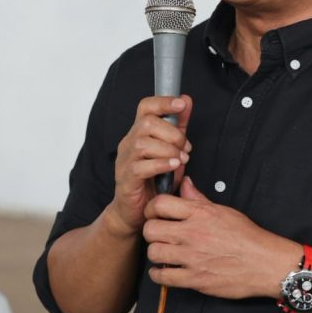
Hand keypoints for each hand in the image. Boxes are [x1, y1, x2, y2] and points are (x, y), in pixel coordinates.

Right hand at [111, 95, 192, 233]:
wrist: (136, 211)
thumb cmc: (154, 181)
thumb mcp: (172, 149)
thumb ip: (179, 126)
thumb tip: (186, 100)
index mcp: (139, 133)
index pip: (145, 107)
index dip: (163, 101)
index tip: (181, 104)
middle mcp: (129, 143)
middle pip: (146, 123)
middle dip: (172, 133)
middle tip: (185, 148)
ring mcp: (125, 161)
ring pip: (143, 143)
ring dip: (168, 150)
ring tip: (181, 160)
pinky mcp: (126, 179)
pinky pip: (141, 166)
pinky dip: (161, 164)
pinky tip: (173, 166)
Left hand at [142, 176, 299, 299]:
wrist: (265, 263)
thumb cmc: (247, 236)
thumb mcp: (223, 211)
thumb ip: (199, 199)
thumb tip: (185, 183)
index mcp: (200, 214)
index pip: (160, 204)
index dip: (152, 208)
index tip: (155, 214)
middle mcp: (193, 234)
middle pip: (151, 229)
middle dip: (151, 231)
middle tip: (159, 234)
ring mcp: (192, 258)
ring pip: (153, 252)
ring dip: (156, 252)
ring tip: (164, 252)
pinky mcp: (194, 279)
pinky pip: (162, 277)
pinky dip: (159, 274)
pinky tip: (165, 270)